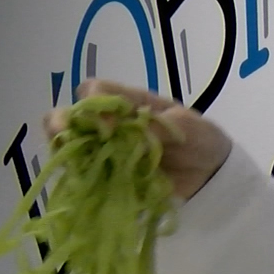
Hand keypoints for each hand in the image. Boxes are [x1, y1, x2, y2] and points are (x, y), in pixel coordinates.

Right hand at [45, 79, 230, 200]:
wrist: (212, 177)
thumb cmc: (201, 140)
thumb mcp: (189, 127)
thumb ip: (161, 125)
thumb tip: (130, 132)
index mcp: (129, 103)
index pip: (96, 91)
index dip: (96, 104)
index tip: (109, 124)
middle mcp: (110, 125)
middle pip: (72, 117)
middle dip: (61, 122)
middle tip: (63, 132)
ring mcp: (105, 152)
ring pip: (70, 147)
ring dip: (64, 149)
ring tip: (66, 157)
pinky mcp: (108, 179)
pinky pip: (84, 178)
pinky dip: (78, 178)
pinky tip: (81, 181)